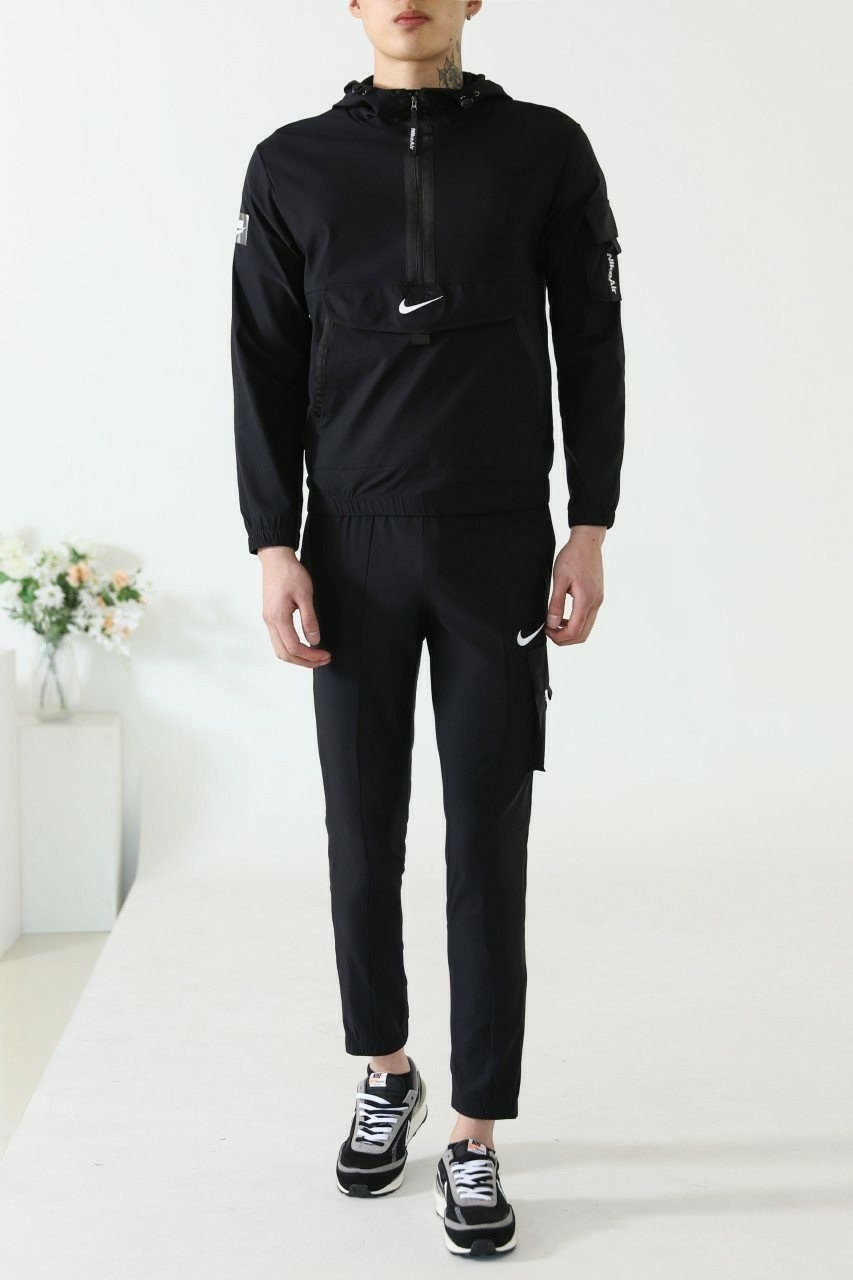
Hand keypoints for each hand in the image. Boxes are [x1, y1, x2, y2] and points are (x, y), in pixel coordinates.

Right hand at [257, 546, 330, 666]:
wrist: (275, 559)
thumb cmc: (290, 573)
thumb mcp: (305, 595)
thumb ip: (309, 619)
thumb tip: (314, 641)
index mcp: (278, 617)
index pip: (294, 647)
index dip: (310, 656)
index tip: (325, 655)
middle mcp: (270, 622)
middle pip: (285, 654)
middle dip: (304, 661)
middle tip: (323, 660)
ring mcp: (268, 620)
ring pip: (279, 650)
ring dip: (297, 658)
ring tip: (315, 656)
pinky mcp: (270, 617)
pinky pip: (278, 641)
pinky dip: (291, 649)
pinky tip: (304, 646)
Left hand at [545, 526, 605, 645]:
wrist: (588, 542)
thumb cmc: (572, 557)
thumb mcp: (560, 579)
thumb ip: (556, 604)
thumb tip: (552, 624)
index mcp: (586, 600)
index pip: (575, 631)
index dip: (559, 636)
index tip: (546, 630)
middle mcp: (596, 603)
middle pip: (583, 635)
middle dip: (565, 639)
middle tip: (549, 631)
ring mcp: (598, 601)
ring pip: (586, 628)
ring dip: (571, 631)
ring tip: (554, 624)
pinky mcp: (597, 597)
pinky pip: (588, 618)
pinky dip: (576, 623)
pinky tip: (564, 616)